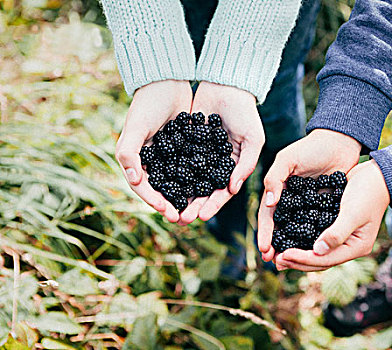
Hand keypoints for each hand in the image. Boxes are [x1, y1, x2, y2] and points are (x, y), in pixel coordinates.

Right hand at [115, 80, 192, 221]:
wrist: (166, 83)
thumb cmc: (146, 104)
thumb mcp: (135, 127)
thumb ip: (129, 153)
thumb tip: (135, 180)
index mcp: (137, 159)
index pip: (144, 187)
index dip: (154, 200)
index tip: (168, 211)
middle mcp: (154, 160)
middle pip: (163, 189)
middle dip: (173, 204)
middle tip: (184, 218)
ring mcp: (171, 155)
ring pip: (180, 181)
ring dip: (187, 196)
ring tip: (197, 210)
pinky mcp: (186, 148)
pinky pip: (193, 168)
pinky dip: (199, 179)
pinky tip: (210, 190)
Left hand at [177, 81, 264, 224]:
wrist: (226, 85)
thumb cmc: (245, 113)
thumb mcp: (253, 139)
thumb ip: (246, 164)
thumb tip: (232, 189)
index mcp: (232, 166)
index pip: (222, 191)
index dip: (213, 205)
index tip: (202, 216)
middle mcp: (214, 164)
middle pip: (202, 190)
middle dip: (193, 205)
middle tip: (182, 219)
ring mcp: (198, 154)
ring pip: (186, 179)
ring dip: (179, 194)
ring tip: (169, 207)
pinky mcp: (183, 142)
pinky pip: (175, 160)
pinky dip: (168, 173)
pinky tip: (159, 184)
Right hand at [258, 129, 361, 261]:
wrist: (341, 142)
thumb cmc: (312, 148)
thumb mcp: (288, 159)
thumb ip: (275, 178)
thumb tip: (270, 203)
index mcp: (279, 189)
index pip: (269, 215)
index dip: (265, 232)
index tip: (265, 249)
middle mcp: (291, 200)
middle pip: (282, 228)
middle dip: (276, 246)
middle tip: (274, 262)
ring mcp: (308, 206)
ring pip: (298, 231)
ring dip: (293, 247)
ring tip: (290, 264)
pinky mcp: (325, 208)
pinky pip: (317, 227)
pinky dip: (314, 240)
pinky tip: (314, 253)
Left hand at [274, 160, 389, 270]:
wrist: (378, 175)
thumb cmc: (367, 192)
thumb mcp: (352, 213)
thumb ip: (336, 233)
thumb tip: (317, 250)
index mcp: (356, 247)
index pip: (325, 259)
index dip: (303, 259)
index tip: (283, 256)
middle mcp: (349, 246)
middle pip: (320, 260)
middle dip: (298, 261)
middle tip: (277, 261)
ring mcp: (343, 237)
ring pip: (317, 251)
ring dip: (299, 254)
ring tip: (279, 256)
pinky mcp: (336, 226)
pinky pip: (317, 237)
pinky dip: (303, 240)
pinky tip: (289, 238)